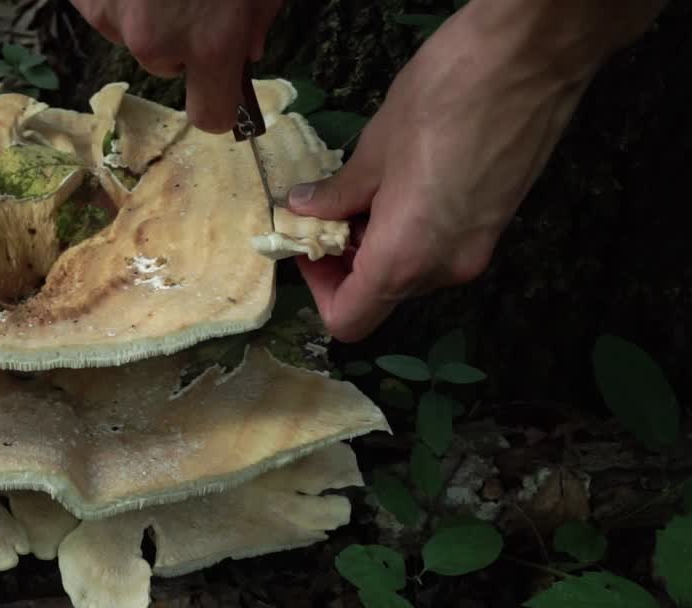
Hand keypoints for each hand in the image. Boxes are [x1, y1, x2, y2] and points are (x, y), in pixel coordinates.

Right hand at [69, 0, 282, 131]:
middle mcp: (156, 42)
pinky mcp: (87, 0)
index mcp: (210, 42)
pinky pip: (107, 11)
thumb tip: (246, 49)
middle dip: (179, 39)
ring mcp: (114, 20)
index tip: (220, 90)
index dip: (218, 103)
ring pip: (134, 36)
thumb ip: (257, 20)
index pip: (211, 115)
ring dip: (146, 15)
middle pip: (168, 66)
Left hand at [285, 4, 609, 342]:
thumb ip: (339, 192)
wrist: (533, 58)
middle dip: (347, 260)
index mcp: (406, 256)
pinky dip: (410, 231)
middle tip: (328, 209)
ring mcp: (476, 250)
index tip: (309, 245)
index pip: (349, 319)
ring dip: (378, 242)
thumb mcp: (375, 147)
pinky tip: (402, 184)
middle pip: (380, 295)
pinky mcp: (495, 226)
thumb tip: (305, 209)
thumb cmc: (446, 96)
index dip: (318, 289)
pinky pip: (438, 248)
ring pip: (410, 272)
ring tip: (366, 190)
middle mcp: (444, 268)